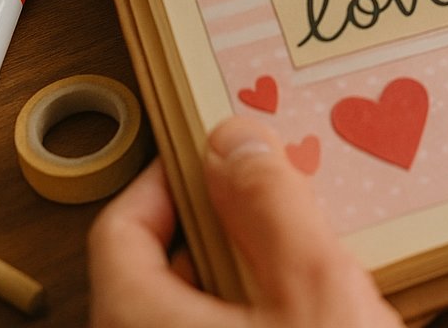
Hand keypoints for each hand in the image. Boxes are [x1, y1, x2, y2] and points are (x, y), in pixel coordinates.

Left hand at [88, 117, 404, 327]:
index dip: (167, 179)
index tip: (217, 152)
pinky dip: (269, 313)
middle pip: (161, 269)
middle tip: (277, 190)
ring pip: (202, 308)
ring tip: (315, 247)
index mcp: (142, 320)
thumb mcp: (314, 285)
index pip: (120, 230)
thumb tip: (236, 138)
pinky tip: (328, 306)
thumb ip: (273, 204)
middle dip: (224, 222)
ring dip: (253, 271)